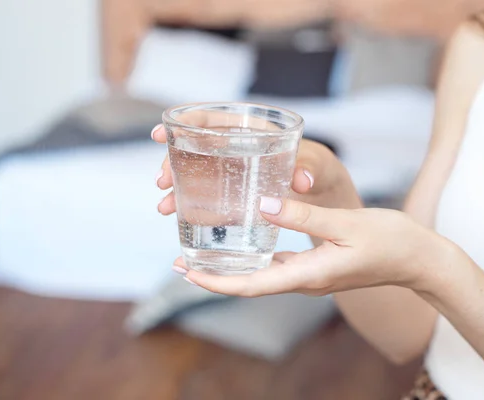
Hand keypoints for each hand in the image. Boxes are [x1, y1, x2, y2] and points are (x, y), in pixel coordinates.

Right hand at [150, 124, 360, 215]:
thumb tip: (302, 180)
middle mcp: (237, 149)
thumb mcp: (317, 165)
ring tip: (165, 207)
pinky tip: (176, 215)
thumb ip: (310, 167)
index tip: (159, 134)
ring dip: (177, 188)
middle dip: (171, 163)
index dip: (183, 123)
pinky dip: (191, 205)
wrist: (324, 195)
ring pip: (196, 174)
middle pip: (195, 149)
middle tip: (162, 183)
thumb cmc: (320, 169)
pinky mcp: (235, 196)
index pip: (212, 120)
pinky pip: (207, 197)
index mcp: (253, 131)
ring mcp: (233, 174)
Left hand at [174, 198, 450, 296]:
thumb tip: (263, 204)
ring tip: (204, 253)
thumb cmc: (389, 241)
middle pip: (249, 284)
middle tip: (181, 262)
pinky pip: (277, 267)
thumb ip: (303, 216)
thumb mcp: (346, 224)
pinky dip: (255, 258)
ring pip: (261, 276)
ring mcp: (310, 276)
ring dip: (231, 268)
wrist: (418, 259)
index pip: (251, 285)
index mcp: (309, 275)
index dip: (216, 280)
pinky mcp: (316, 266)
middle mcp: (305, 281)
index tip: (187, 270)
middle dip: (215, 275)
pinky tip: (244, 243)